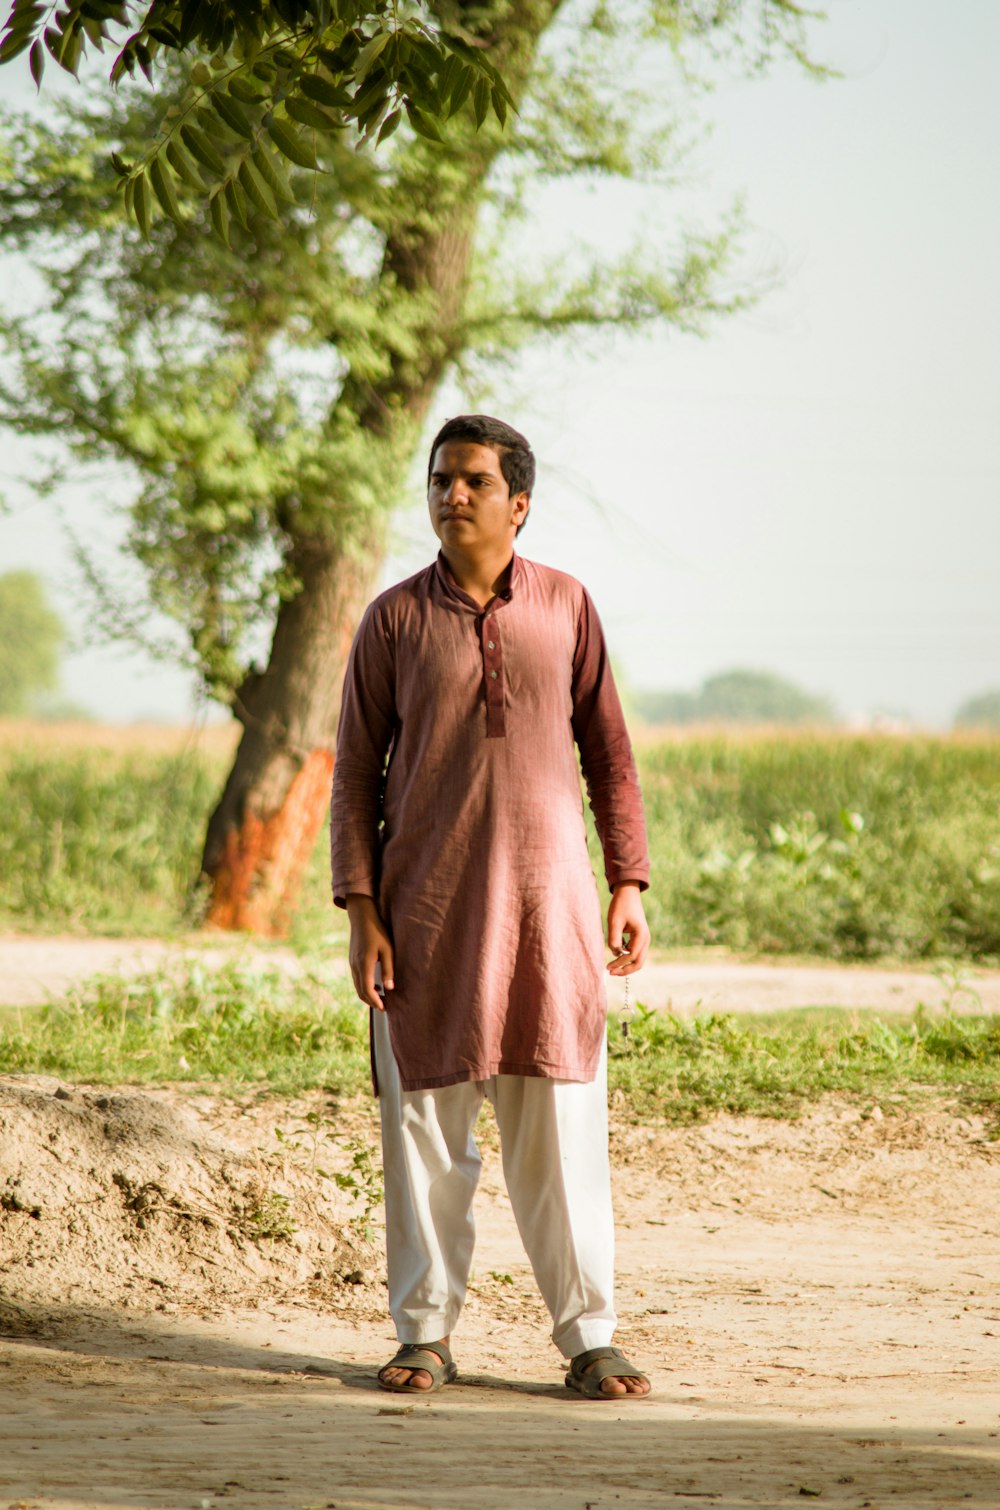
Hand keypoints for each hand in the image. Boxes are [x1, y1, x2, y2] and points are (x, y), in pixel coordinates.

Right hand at [345, 894, 394, 1009]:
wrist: (362, 917)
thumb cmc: (378, 931)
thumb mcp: (388, 949)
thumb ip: (389, 969)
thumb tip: (390, 988)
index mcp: (364, 964)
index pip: (367, 990)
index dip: (375, 1001)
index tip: (384, 1008)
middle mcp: (355, 966)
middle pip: (360, 992)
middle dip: (372, 1002)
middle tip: (384, 1007)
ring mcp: (352, 964)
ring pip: (357, 986)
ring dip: (368, 995)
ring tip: (382, 998)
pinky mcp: (352, 961)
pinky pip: (356, 979)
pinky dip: (364, 986)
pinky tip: (376, 985)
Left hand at [606, 882, 649, 975]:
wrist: (628, 893)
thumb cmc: (620, 906)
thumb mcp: (614, 922)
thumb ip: (614, 939)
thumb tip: (615, 953)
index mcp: (641, 935)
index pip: (631, 955)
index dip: (619, 963)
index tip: (607, 967)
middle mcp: (646, 938)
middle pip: (639, 962)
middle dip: (625, 970)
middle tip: (611, 973)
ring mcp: (644, 938)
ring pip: (638, 959)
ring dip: (626, 965)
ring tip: (612, 968)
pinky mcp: (639, 937)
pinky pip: (635, 952)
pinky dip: (627, 958)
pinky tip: (616, 957)